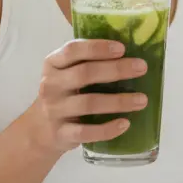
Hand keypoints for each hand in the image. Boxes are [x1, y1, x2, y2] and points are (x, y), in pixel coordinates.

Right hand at [27, 39, 148, 155]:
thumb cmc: (63, 93)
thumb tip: (130, 55)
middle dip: (116, 70)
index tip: (122, 48)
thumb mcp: (66, 73)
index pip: (73, 50)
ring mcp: (54, 110)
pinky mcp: (61, 134)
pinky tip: (125, 124)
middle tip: (142, 68)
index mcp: (53, 64)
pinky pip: (86, 132)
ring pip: (89, 103)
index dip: (97, 48)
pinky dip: (107, 129)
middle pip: (84, 74)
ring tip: (142, 100)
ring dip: (119, 101)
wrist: (40, 129)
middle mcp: (51, 85)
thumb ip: (88, 61)